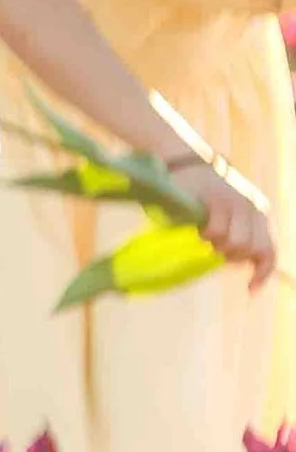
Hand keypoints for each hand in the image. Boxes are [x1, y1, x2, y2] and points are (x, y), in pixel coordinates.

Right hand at [172, 151, 279, 290]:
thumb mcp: (228, 215)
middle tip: (216, 247)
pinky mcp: (216, 199)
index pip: (269, 252)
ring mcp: (235, 203)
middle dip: (232, 256)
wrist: (182, 161)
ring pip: (236, 243)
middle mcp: (252, 208)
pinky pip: (217, 230)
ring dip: (218, 245)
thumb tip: (243, 262)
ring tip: (207, 235)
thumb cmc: (202, 194)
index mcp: (258, 214)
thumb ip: (238, 234)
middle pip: (251, 250)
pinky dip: (207, 233)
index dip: (261, 274)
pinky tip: (200, 227)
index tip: (250, 290)